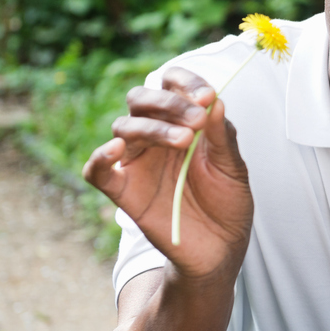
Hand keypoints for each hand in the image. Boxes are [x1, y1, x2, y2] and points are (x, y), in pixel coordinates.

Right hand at [82, 66, 253, 279]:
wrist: (221, 248)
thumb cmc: (227, 203)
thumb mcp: (233, 168)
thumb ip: (222, 135)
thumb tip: (215, 101)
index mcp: (182, 121)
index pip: (170, 83)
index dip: (185, 82)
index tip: (207, 95)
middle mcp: (155, 136)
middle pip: (141, 98)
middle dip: (168, 102)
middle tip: (198, 119)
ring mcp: (137, 162)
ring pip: (124, 127)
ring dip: (153, 127)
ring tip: (184, 141)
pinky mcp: (123, 190)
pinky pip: (97, 169)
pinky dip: (101, 157)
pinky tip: (116, 149)